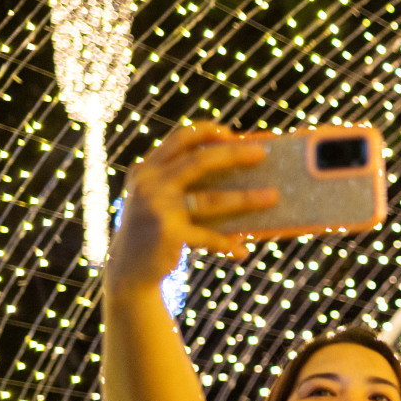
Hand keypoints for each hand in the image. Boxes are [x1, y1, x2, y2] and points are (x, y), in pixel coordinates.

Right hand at [108, 123, 276, 287]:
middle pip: (199, 161)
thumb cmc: (154, 231)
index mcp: (147, 169)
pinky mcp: (168, 233)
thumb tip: (236, 174)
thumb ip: (181, 183)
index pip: (179, 138)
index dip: (207, 131)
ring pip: (210, 199)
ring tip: (272, 197)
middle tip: (262, 154)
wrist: (127, 269)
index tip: (232, 133)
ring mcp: (157, 207)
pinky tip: (242, 251)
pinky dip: (226, 245)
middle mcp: (149, 183)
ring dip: (246, 198)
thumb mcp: (158, 200)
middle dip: (234, 154)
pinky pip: (208, 236)